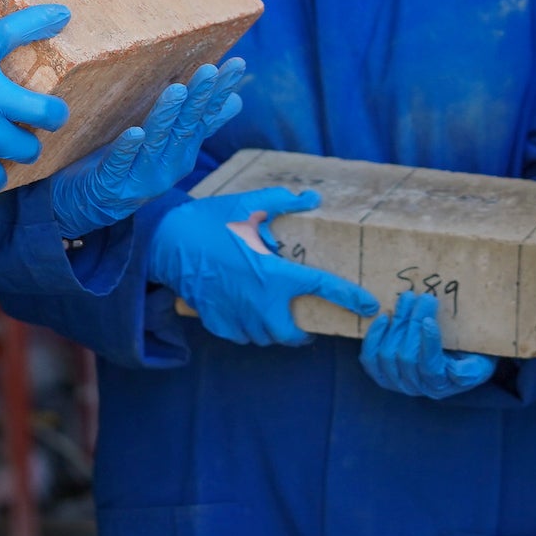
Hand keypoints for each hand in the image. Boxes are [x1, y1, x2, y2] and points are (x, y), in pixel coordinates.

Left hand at [47, 59, 247, 237]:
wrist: (91, 205)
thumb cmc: (132, 166)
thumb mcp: (169, 144)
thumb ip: (201, 125)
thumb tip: (236, 101)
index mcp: (183, 152)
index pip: (206, 117)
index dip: (220, 92)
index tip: (236, 64)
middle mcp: (168, 164)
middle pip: (186, 126)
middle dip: (199, 98)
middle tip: (210, 70)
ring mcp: (141, 176)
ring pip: (156, 141)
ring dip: (167, 115)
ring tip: (177, 90)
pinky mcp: (112, 183)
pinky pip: (120, 163)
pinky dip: (127, 148)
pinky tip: (134, 132)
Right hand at [150, 187, 379, 346]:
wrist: (166, 243)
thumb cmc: (211, 222)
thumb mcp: (249, 206)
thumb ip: (283, 203)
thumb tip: (310, 198)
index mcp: (275, 274)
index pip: (324, 288)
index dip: (351, 299)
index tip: (369, 307)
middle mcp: (261, 302)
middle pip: (293, 334)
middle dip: (302, 333)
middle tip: (305, 324)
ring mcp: (238, 317)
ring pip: (266, 337)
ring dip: (274, 329)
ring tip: (273, 315)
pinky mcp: (218, 323)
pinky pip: (241, 335)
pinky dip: (248, 329)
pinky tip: (245, 313)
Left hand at [359, 291, 493, 399]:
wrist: (457, 358)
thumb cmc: (471, 358)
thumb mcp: (481, 363)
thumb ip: (473, 369)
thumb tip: (456, 373)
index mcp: (440, 385)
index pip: (429, 367)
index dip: (428, 344)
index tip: (430, 320)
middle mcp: (416, 387)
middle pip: (406, 356)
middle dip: (414, 323)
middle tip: (423, 297)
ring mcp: (396, 381)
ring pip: (388, 355)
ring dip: (397, 323)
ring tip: (408, 300)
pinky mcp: (381, 372)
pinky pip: (370, 359)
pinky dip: (374, 338)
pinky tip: (384, 318)